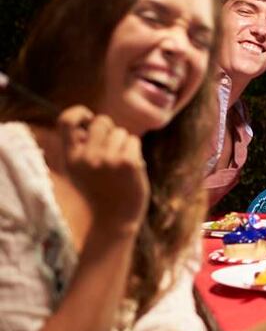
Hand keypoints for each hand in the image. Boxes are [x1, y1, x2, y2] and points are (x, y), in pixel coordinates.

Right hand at [58, 107, 148, 231]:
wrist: (114, 219)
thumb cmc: (100, 191)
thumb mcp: (80, 170)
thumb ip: (81, 147)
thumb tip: (89, 121)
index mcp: (71, 158)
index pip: (66, 121)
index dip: (78, 112)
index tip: (88, 117)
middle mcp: (87, 157)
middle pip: (102, 121)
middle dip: (110, 129)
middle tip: (112, 149)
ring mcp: (108, 159)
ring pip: (121, 132)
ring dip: (124, 144)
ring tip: (120, 166)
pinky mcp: (128, 162)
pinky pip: (134, 141)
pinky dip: (135, 151)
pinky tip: (131, 169)